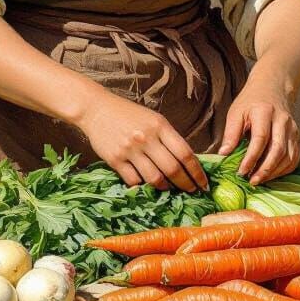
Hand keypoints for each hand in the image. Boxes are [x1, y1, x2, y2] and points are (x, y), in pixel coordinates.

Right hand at [76, 90, 208, 193]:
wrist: (96, 109)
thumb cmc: (128, 114)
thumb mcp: (153, 119)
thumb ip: (168, 138)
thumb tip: (186, 161)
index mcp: (159, 125)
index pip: (185, 153)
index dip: (197, 171)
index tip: (203, 182)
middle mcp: (146, 138)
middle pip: (172, 169)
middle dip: (186, 184)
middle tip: (192, 191)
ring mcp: (130, 150)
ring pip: (154, 178)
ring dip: (166, 187)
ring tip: (170, 188)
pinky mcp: (115, 160)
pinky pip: (134, 181)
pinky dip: (143, 186)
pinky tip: (147, 184)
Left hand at [218, 75, 299, 185]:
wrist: (272, 88)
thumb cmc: (251, 102)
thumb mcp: (236, 112)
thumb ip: (231, 133)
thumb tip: (224, 155)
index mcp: (264, 112)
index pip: (260, 138)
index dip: (251, 158)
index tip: (241, 171)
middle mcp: (282, 120)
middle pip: (278, 149)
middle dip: (265, 169)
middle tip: (252, 181)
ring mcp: (292, 129)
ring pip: (288, 156)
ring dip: (274, 172)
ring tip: (258, 180)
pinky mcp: (297, 136)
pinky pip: (294, 158)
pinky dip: (284, 170)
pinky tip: (271, 174)